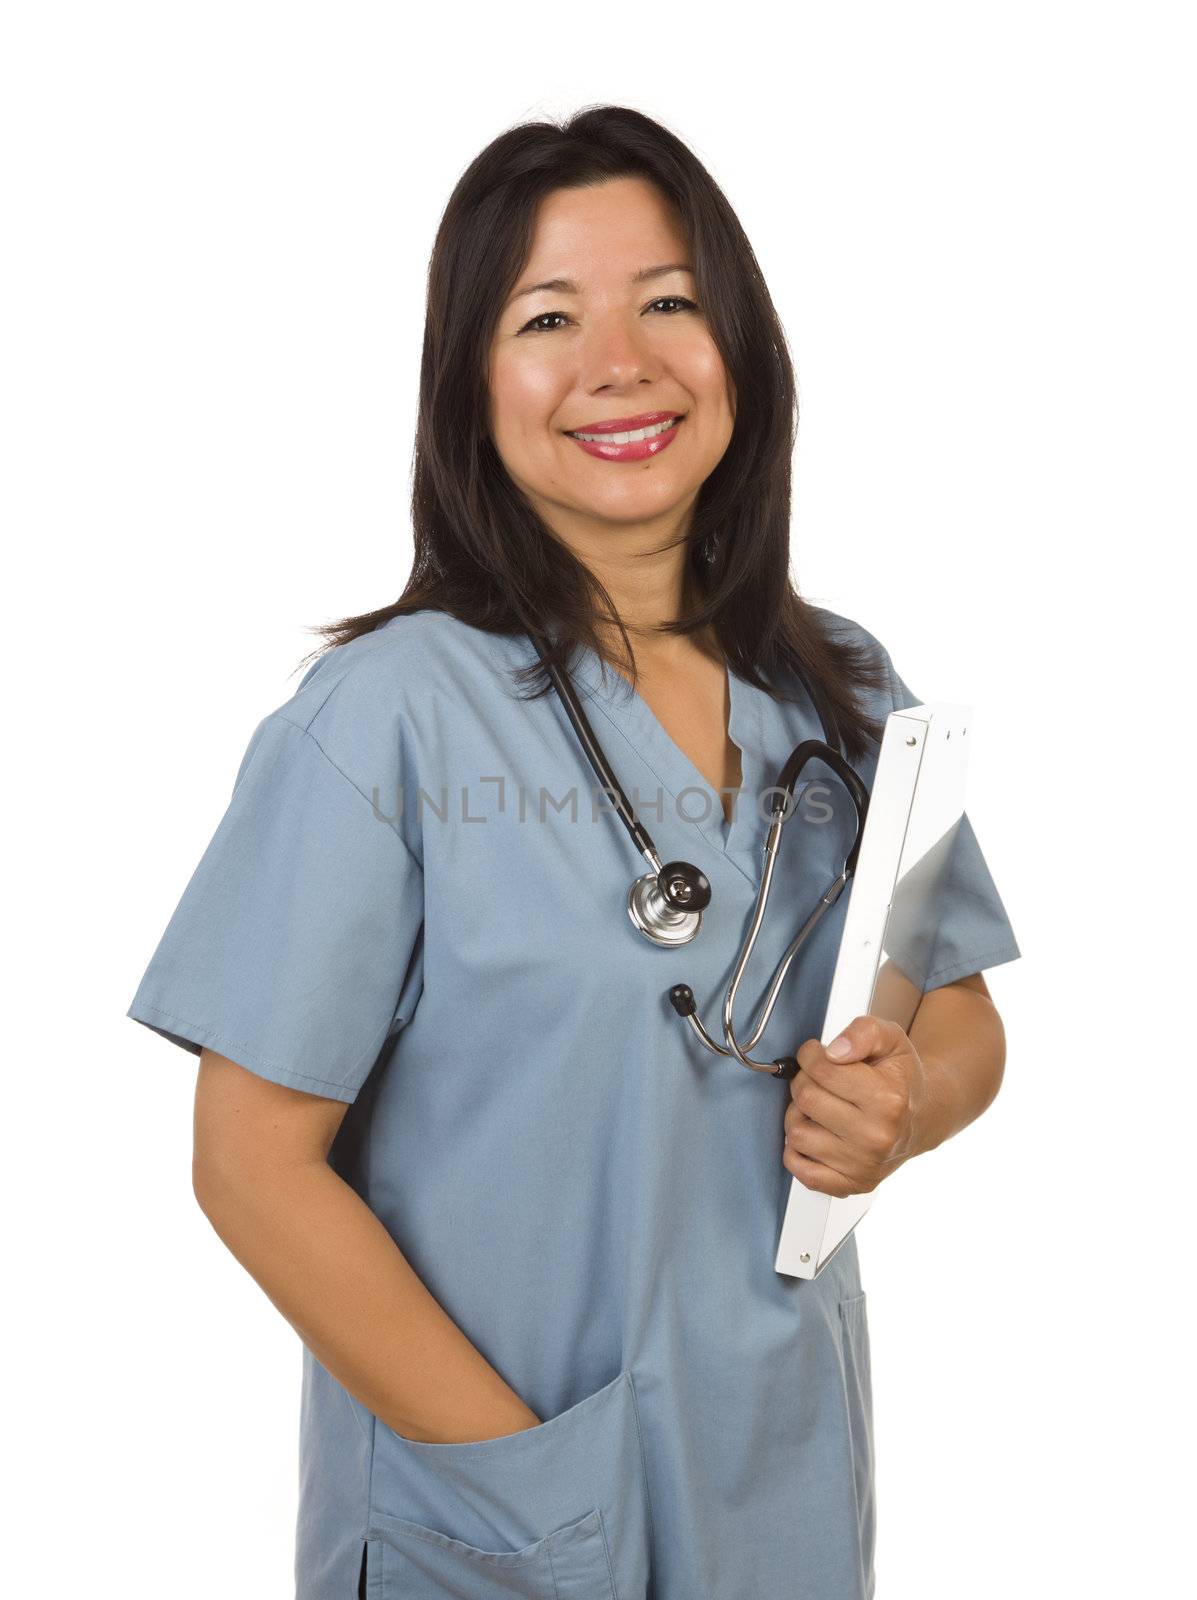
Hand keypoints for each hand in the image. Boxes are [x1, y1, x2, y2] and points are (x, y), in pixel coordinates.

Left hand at [782, 1014, 932, 1197]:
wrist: (920, 1119)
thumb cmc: (899, 1079)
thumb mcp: (890, 1040)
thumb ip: (864, 1033)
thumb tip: (835, 1050)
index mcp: (888, 1100)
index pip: (822, 1069)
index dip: (810, 1055)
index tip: (816, 1054)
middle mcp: (877, 1137)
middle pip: (806, 1099)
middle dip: (804, 1081)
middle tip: (818, 1080)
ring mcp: (863, 1165)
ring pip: (797, 1134)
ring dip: (798, 1115)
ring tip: (818, 1106)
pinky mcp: (851, 1184)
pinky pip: (801, 1171)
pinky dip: (798, 1151)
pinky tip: (815, 1133)